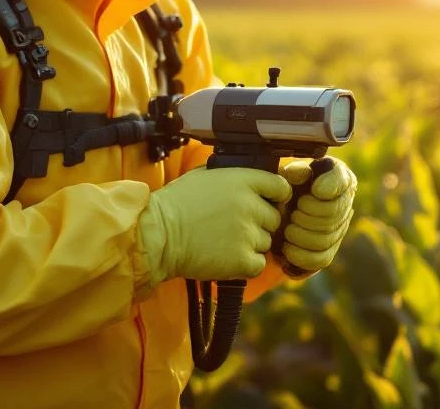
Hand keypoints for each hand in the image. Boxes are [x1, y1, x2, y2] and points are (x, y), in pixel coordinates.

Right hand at [137, 167, 291, 285]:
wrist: (158, 235)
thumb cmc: (176, 204)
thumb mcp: (206, 175)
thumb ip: (234, 176)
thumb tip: (251, 181)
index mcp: (243, 180)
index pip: (281, 187)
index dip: (276, 196)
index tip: (267, 203)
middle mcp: (250, 205)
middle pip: (275, 218)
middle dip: (259, 223)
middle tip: (235, 227)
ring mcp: (248, 234)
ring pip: (266, 242)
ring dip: (251, 244)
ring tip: (224, 241)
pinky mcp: (242, 260)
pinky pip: (259, 264)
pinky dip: (246, 264)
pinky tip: (227, 257)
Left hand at [275, 156, 356, 275]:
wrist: (279, 207)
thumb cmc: (286, 184)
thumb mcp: (287, 173)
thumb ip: (294, 171)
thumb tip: (301, 174)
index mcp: (338, 178)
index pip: (341, 181)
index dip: (328, 187)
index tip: (313, 189)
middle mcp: (344, 203)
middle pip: (334, 214)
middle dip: (309, 215)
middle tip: (293, 212)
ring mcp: (339, 229)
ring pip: (327, 238)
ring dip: (303, 236)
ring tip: (288, 229)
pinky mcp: (328, 250)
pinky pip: (321, 258)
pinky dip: (302, 255)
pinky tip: (287, 248)